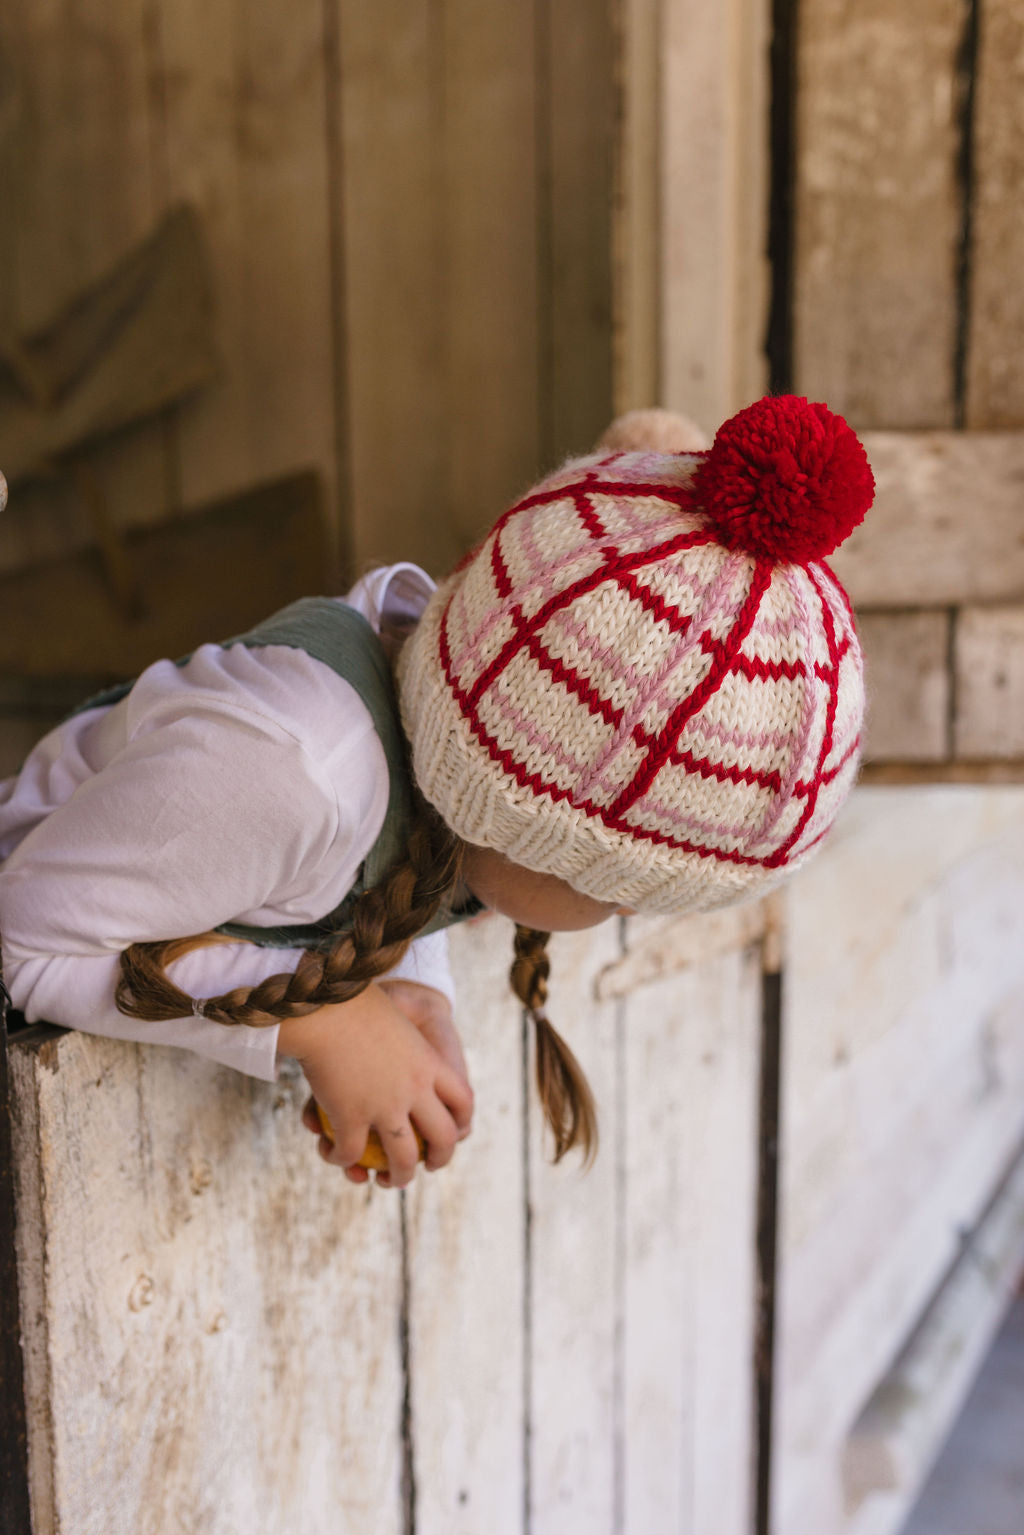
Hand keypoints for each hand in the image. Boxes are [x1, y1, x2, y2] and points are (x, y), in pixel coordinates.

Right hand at [280, 983, 472, 1187]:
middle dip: (440, 1158)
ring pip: (403, 1157)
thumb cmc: (353, 1002)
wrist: (326, 1005)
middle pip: (443, 1136)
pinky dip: (342, 1160)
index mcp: (430, 1064)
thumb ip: (400, 1039)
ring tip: (388, 1182)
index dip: (462, 1119)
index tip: (456, 1130)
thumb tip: (396, 1031)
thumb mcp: (392, 1018)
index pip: (462, 1099)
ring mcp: (385, 1106)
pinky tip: (334, 1156)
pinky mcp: (351, 1117)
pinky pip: (351, 1152)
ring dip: (398, 1177)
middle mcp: (415, 1089)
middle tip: (428, 1167)